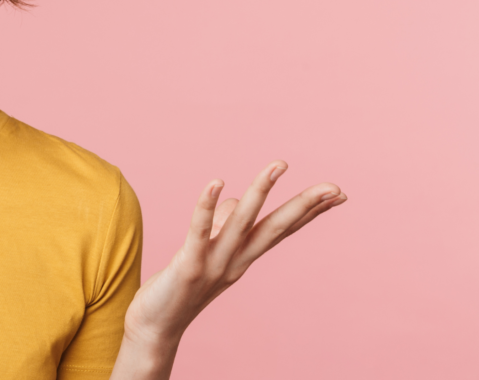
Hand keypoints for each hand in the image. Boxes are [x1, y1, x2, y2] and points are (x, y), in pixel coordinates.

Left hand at [124, 160, 346, 347]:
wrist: (155, 329)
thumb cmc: (179, 288)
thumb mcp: (205, 252)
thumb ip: (220, 225)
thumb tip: (231, 196)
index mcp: (242, 257)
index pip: (282, 229)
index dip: (309, 212)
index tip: (338, 193)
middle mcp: (235, 261)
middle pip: (275, 228)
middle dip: (304, 205)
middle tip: (334, 185)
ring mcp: (214, 264)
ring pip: (242, 222)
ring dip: (260, 191)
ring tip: (279, 164)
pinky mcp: (188, 266)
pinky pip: (199, 231)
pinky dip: (207, 206)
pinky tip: (216, 182)